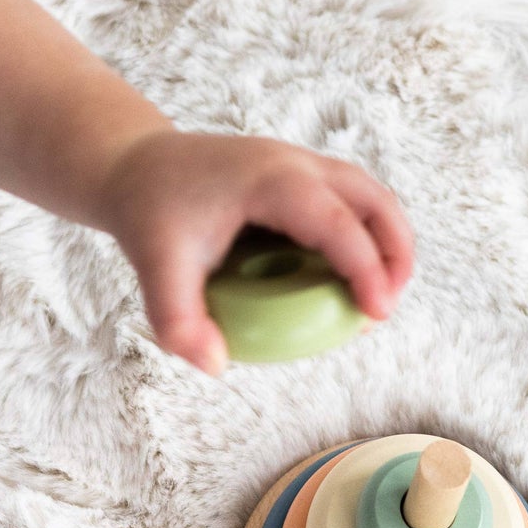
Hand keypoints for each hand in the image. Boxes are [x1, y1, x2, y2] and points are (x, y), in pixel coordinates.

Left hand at [93, 131, 415, 372]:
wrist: (133, 166)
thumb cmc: (149, 212)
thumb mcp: (155, 269)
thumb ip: (178, 321)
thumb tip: (215, 365)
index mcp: (271, 179)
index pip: (337, 222)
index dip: (366, 268)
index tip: (376, 315)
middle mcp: (294, 161)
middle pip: (373, 199)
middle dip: (395, 253)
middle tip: (385, 309)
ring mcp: (299, 161)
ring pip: (368, 194)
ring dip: (386, 242)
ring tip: (377, 297)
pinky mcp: (296, 171)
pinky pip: (347, 200)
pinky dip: (363, 234)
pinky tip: (345, 279)